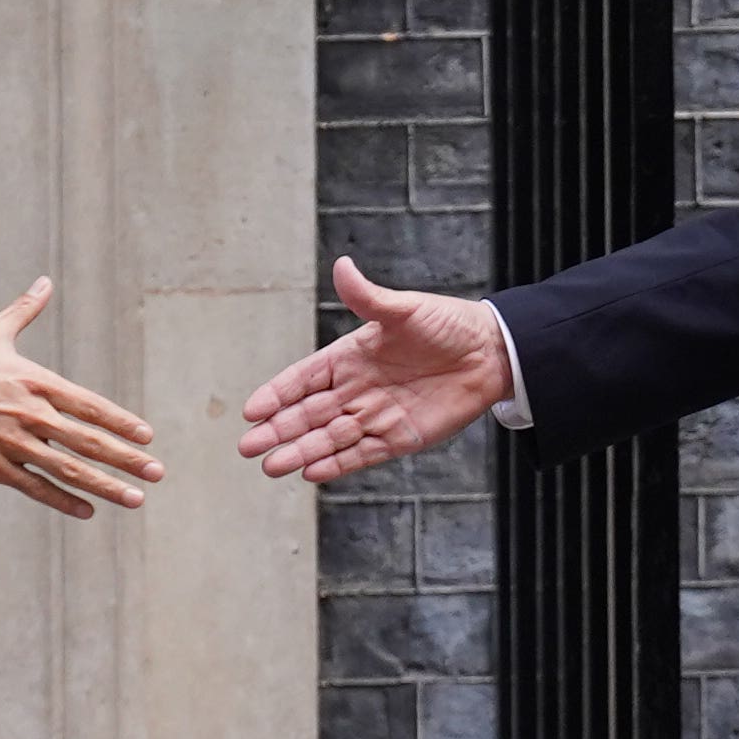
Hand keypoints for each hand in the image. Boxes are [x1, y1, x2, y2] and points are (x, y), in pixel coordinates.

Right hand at [0, 278, 162, 518]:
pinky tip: (87, 511)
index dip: (121, 422)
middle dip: (127, 458)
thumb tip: (44, 282)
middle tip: (158, 472)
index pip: (89, 405)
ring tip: (136, 499)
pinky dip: (63, 500)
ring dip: (105, 486)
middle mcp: (30, 413)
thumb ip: (24, 310)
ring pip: (68, 469)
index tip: (147, 436)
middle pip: (88, 441)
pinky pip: (35, 487)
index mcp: (35, 381)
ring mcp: (13, 442)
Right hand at [235, 257, 510, 483]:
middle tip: (247, 448)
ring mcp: (377, 415)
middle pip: (308, 414)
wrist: (491, 352)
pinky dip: (338, 464)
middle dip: (278, 431)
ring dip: (301, 452)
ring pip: (329, 438)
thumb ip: (368, 298)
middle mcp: (357, 389)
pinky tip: (312, 472)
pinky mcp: (400, 437)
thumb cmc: (447, 323)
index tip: (251, 411)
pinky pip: (362, 453)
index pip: (304, 378)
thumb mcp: (404, 309)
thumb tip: (341, 265)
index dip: (278, 394)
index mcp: (350, 356)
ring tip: (271, 467)